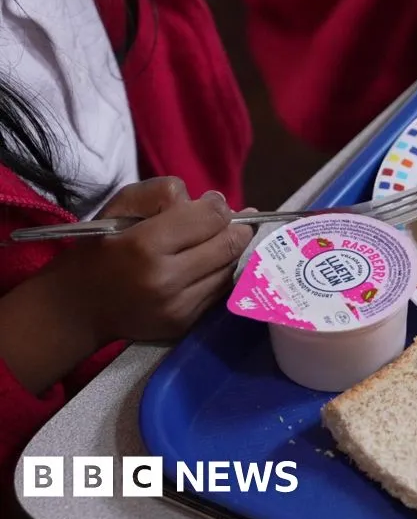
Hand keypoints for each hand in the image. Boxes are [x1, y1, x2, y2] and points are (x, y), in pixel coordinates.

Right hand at [45, 177, 254, 343]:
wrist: (76, 308)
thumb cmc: (98, 248)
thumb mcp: (121, 206)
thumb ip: (165, 194)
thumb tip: (216, 202)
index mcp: (146, 246)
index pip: (210, 218)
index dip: (219, 206)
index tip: (214, 203)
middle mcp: (167, 280)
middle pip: (228, 245)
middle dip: (236, 229)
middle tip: (234, 221)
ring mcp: (178, 307)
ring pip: (229, 270)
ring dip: (230, 253)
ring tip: (219, 241)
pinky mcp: (184, 324)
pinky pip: (219, 292)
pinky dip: (219, 275)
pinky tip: (209, 264)